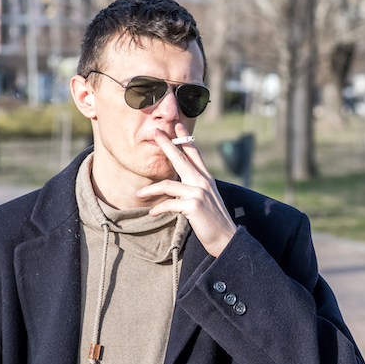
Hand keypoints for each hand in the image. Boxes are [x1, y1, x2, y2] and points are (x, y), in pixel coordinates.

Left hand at [136, 123, 237, 256]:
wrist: (226, 238)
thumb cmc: (213, 220)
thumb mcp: (206, 198)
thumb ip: (195, 187)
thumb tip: (179, 182)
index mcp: (206, 178)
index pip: (194, 153)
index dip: (186, 138)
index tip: (177, 125)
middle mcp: (203, 182)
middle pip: (181, 158)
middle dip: (167, 144)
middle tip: (155, 132)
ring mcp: (199, 193)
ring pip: (168, 185)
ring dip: (150, 189)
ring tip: (138, 194)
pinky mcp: (194, 206)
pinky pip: (169, 203)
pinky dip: (159, 208)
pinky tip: (152, 212)